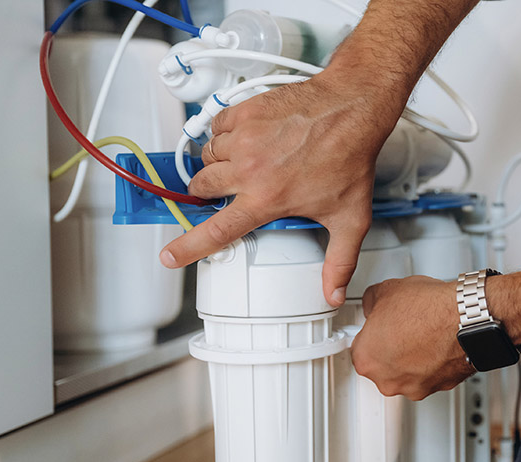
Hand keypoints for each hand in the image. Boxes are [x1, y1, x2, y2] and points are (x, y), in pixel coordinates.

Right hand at [159, 72, 399, 306]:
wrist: (351, 109)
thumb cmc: (350, 157)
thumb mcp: (349, 219)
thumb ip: (339, 262)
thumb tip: (334, 294)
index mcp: (266, 199)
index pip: (216, 230)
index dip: (188, 246)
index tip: (169, 255)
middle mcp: (249, 169)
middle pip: (202, 188)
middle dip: (206, 194)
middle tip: (223, 193)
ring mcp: (244, 138)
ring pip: (208, 155)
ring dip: (218, 163)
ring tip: (241, 164)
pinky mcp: (245, 112)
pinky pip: (217, 126)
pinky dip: (224, 133)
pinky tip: (245, 138)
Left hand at [351, 276, 474, 400]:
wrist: (466, 318)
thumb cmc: (429, 309)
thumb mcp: (387, 291)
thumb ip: (371, 302)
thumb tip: (373, 304)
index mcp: (366, 359)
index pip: (359, 348)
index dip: (371, 334)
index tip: (376, 329)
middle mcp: (387, 380)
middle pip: (382, 366)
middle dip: (390, 349)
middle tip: (401, 328)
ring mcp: (413, 387)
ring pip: (406, 374)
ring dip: (411, 359)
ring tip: (422, 334)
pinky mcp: (438, 388)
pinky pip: (429, 376)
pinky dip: (431, 364)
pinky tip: (436, 344)